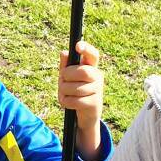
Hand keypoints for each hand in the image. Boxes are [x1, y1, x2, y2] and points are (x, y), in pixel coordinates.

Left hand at [59, 40, 104, 159]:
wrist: (86, 115)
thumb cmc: (75, 92)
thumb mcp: (68, 78)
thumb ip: (65, 66)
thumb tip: (63, 53)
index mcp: (91, 67)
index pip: (93, 55)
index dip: (86, 49)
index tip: (78, 45)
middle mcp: (97, 76)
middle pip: (82, 71)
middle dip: (67, 75)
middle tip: (62, 79)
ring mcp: (97, 90)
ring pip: (74, 88)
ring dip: (63, 91)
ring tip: (64, 94)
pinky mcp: (94, 103)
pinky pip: (74, 100)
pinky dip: (65, 102)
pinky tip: (67, 102)